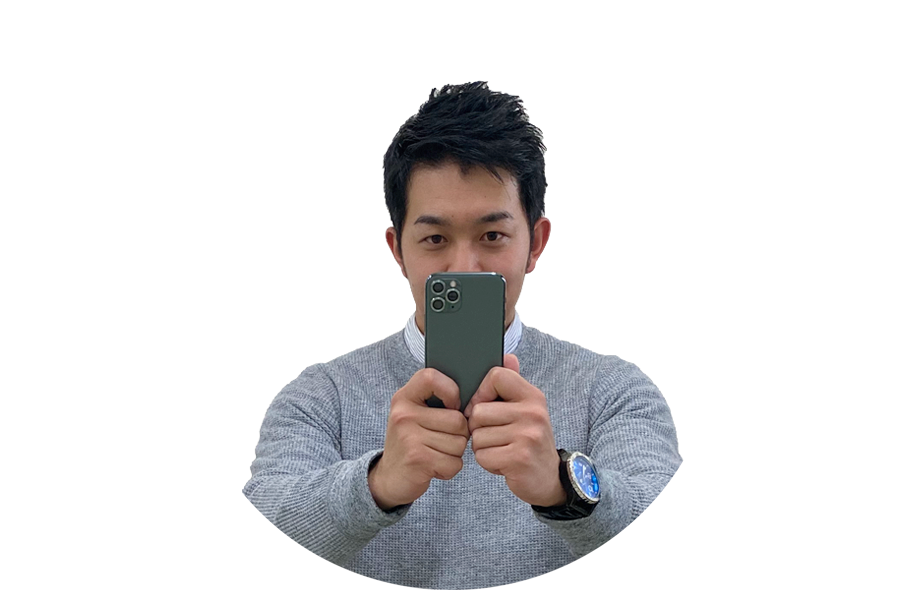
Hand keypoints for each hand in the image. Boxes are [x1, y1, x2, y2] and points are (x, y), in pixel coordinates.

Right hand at [368, 368, 469, 509]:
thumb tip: (474, 401)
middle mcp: (403, 414)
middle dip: (459, 434)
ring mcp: (409, 437)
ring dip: (455, 454)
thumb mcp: (414, 415)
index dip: (451, 390)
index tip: (452, 406)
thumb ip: (436, 402)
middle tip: (442, 440)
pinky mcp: (417, 460)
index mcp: (404, 398)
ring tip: (436, 453)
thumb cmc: (411, 442)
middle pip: (458, 419)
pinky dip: (450, 469)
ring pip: (459, 443)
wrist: (389, 478)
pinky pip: (454, 463)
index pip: (431, 377)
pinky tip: (435, 467)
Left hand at [465, 354, 565, 506]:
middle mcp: (533, 412)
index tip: (485, 405)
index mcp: (532, 396)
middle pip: (478, 410)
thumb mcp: (527, 409)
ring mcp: (528, 436)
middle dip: (478, 427)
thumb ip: (513, 385)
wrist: (549, 478)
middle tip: (496, 436)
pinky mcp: (519, 458)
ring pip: (477, 436)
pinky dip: (487, 463)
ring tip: (502, 450)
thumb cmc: (530, 440)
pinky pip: (482, 456)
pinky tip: (503, 463)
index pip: (497, 375)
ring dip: (483, 447)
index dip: (482, 391)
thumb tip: (508, 356)